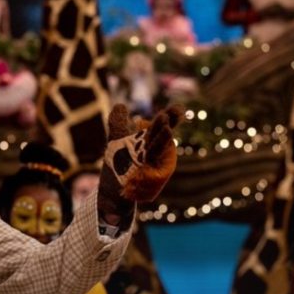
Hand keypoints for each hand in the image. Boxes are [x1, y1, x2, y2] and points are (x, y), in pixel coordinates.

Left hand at [98, 104, 183, 222]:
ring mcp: (151, 165)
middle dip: (164, 127)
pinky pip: (151, 170)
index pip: (161, 126)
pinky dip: (153, 164)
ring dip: (162, 141)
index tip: (179, 108)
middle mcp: (153, 151)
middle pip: (161, 136)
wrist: (114, 188)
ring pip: (157, 151)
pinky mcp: (146, 179)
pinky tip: (153, 157)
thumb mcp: (117, 139)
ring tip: (168, 130)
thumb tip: (120, 105)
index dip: (171, 117)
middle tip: (169, 115)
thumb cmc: (119, 162)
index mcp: (150, 140)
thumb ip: (118, 122)